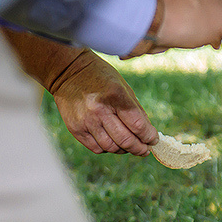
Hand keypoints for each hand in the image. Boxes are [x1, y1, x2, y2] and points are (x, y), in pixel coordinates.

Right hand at [0, 26, 156, 154]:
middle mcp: (99, 110)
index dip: (149, 136)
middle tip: (145, 149)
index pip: (138, 125)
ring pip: (111, 148)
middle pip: (125, 140)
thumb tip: (147, 134)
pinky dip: (108, 149)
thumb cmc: (100, 77)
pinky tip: (113, 142)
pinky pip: (97, 148)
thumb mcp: (123, 86)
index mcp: (115, 96)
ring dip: (124, 150)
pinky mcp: (75, 129)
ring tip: (129, 146)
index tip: (153, 139)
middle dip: (139, 148)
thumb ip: (136, 110)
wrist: (67, 71)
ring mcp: (86, 121)